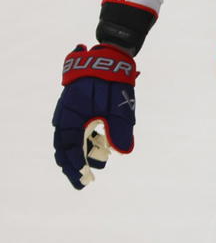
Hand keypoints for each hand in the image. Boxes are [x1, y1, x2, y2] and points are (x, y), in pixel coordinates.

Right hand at [52, 43, 137, 189]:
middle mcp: (66, 114)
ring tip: (94, 168)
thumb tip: (124, 152)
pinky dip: (85, 142)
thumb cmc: (112, 81)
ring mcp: (71, 112)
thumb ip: (120, 127)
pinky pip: (78, 130)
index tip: (85, 177)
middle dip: (73, 165)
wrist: (108, 58)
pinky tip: (98, 151)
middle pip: (64, 146)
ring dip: (81, 155)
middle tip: (83, 183)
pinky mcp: (79, 110)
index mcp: (71, 114)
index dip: (75, 163)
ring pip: (71, 139)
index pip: (68, 145)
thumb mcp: (119, 105)